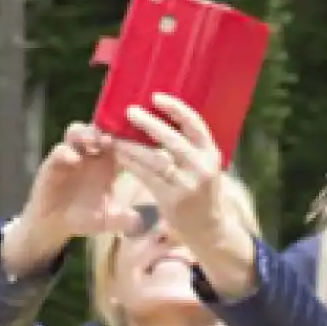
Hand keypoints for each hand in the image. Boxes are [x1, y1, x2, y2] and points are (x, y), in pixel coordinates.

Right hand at [2, 124, 139, 273]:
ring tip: (95, 144)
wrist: (55, 225)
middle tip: (116, 137)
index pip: (124, 142)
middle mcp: (92, 155)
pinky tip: (74, 160)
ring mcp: (72, 155)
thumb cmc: (86, 217)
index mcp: (111, 164)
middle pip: (102, 130)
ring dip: (87, 134)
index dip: (131, 138)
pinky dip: (67, 152)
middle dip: (108, 130)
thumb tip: (140, 223)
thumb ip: (124, 218)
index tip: (140, 138)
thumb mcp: (108, 219)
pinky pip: (60, 150)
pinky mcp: (53, 163)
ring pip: (79, 131)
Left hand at [113, 94, 258, 297]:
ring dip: (132, 145)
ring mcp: (188, 184)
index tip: (155, 97)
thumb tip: (160, 120)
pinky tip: (119, 156)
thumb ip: (189, 148)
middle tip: (129, 111)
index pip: (195, 124)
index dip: (175, 109)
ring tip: (114, 136)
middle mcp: (202, 167)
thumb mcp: (204, 166)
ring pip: (155, 158)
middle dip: (149, 124)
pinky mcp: (173, 199)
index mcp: (212, 154)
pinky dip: (131, 164)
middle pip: (172, 140)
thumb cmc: (202, 192)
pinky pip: (147, 176)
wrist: (210, 228)